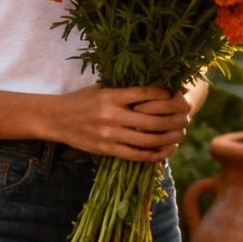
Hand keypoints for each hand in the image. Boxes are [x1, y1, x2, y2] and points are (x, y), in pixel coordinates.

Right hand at [46, 85, 191, 161]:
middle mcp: (112, 115)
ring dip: (167, 139)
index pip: (145, 94)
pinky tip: (163, 151)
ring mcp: (109, 134)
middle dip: (173, 120)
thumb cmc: (81, 100)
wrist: (56, 119)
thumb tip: (154, 87)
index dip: (164, 94)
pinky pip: (135, 154)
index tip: (176, 94)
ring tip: (179, 135)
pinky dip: (152, 154)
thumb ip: (125, 90)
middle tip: (186, 119)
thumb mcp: (102, 89)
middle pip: (152, 120)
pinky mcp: (106, 149)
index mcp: (112, 96)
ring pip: (147, 139)